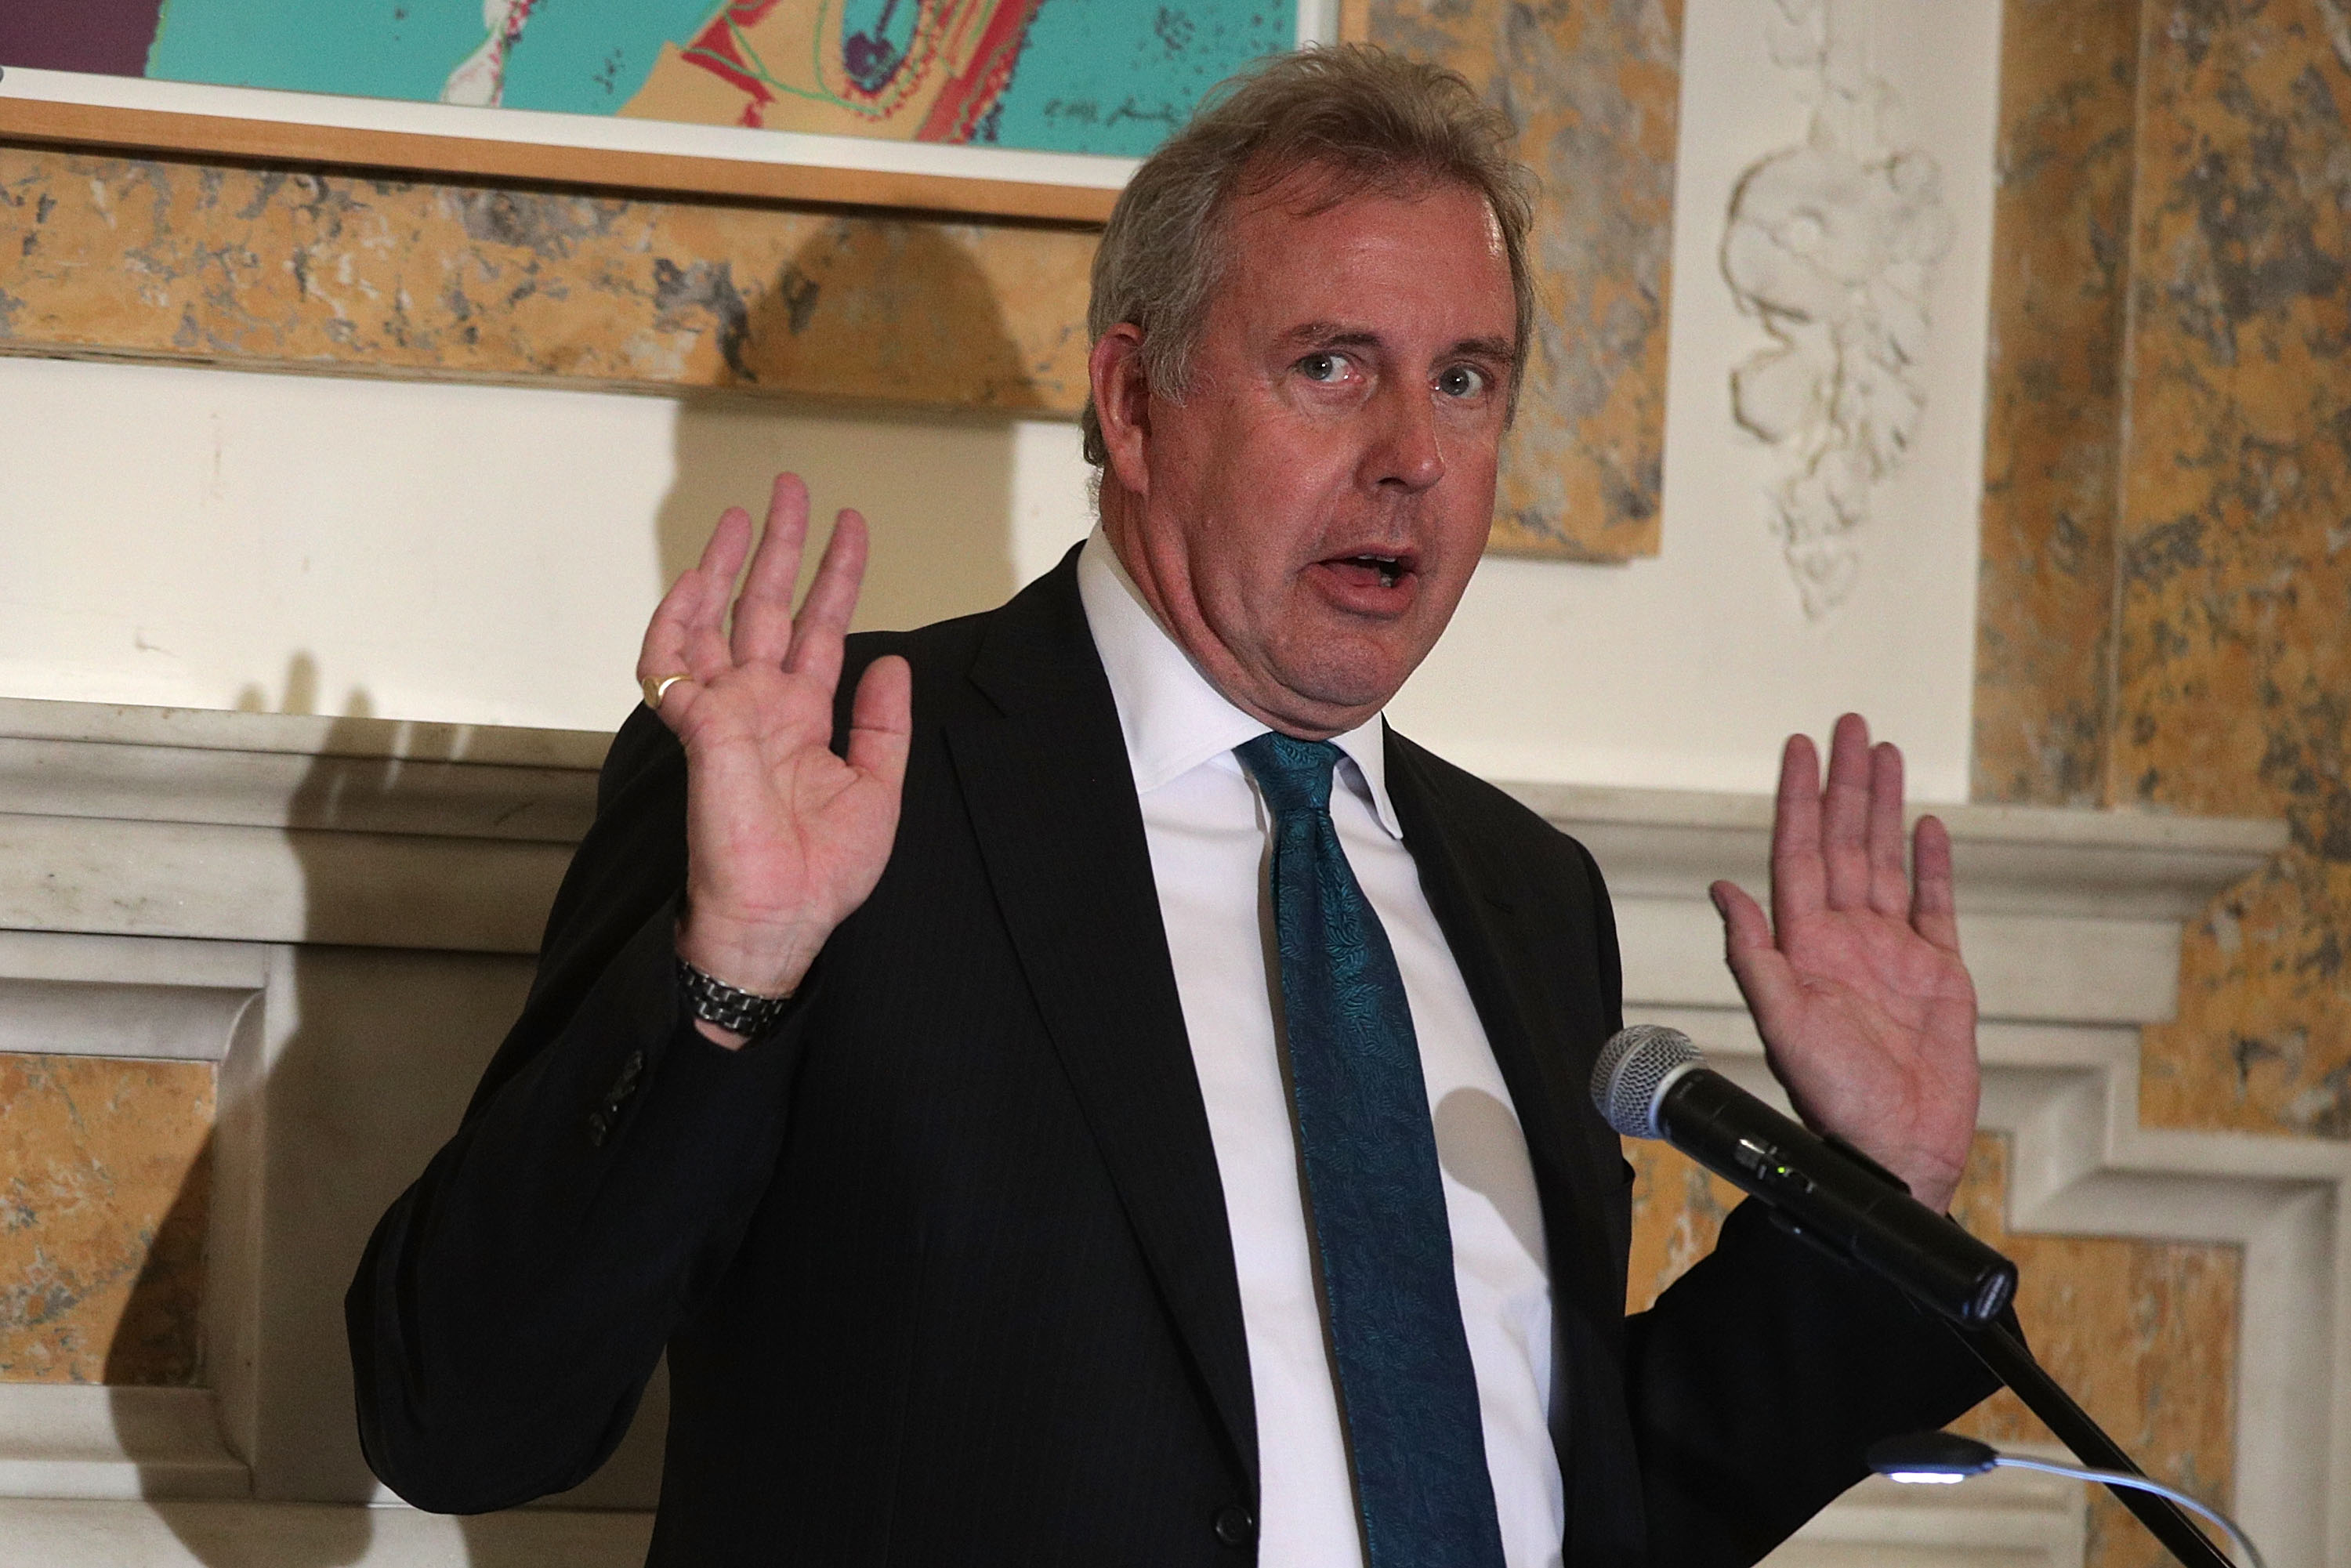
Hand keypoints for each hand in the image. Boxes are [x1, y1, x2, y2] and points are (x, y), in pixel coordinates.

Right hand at [637, 473, 911, 1046]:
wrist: (779, 919)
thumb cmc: (821, 872)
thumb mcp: (877, 791)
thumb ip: (882, 724)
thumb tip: (891, 660)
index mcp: (802, 718)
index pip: (818, 629)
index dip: (834, 577)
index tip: (852, 526)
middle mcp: (759, 707)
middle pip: (766, 607)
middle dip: (781, 547)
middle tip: (795, 487)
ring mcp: (723, 715)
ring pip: (715, 620)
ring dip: (727, 565)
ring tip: (748, 511)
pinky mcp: (696, 732)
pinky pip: (668, 665)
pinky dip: (674, 621)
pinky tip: (693, 579)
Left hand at [1710, 714, 1978, 1209]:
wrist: (1894, 1150)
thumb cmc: (1832, 1099)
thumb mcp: (1782, 1022)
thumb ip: (1753, 954)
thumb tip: (1722, 888)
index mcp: (1803, 945)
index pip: (1798, 853)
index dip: (1798, 798)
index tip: (1799, 746)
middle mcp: (1843, 940)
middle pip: (1842, 843)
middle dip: (1844, 783)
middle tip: (1848, 724)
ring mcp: (1892, 954)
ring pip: (1884, 862)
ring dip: (1881, 807)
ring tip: (1883, 754)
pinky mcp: (1938, 975)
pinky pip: (1933, 906)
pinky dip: (1931, 865)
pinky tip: (1925, 825)